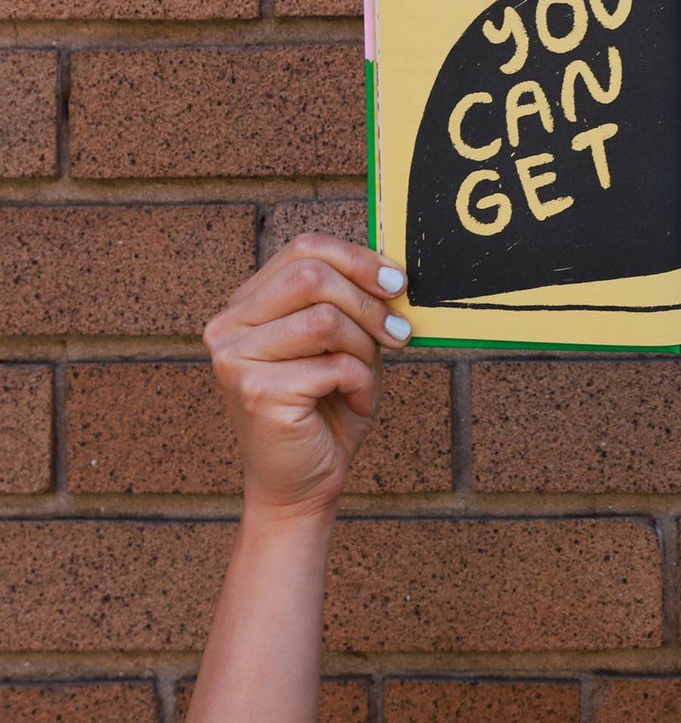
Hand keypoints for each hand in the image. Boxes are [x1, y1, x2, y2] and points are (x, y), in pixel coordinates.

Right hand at [203, 233, 411, 520]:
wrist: (302, 484)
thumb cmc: (326, 407)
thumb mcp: (344, 340)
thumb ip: (354, 298)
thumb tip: (393, 265)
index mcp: (248, 304)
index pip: (305, 248)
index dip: (359, 258)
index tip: (397, 284)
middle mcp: (230, 326)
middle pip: (313, 275)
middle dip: (368, 303)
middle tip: (397, 336)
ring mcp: (236, 359)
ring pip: (327, 318)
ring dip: (364, 348)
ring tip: (364, 377)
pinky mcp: (257, 392)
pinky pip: (334, 365)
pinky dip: (362, 383)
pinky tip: (355, 403)